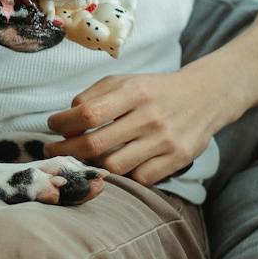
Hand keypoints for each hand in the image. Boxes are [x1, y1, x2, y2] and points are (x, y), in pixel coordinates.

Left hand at [42, 71, 227, 187]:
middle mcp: (149, 116)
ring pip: (114, 166)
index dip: (63, 123)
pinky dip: (124, 174)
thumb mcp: (124, 81)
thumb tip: (65, 122)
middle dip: (66, 150)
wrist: (205, 96)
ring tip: (84, 158)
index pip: (87, 113)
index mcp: (134, 92)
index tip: (52, 126)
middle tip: (53, 151)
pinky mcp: (177, 159)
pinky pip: (139, 177)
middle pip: (96, 144)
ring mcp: (165, 140)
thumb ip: (93, 97)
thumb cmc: (153, 90)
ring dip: (93, 165)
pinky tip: (117, 164)